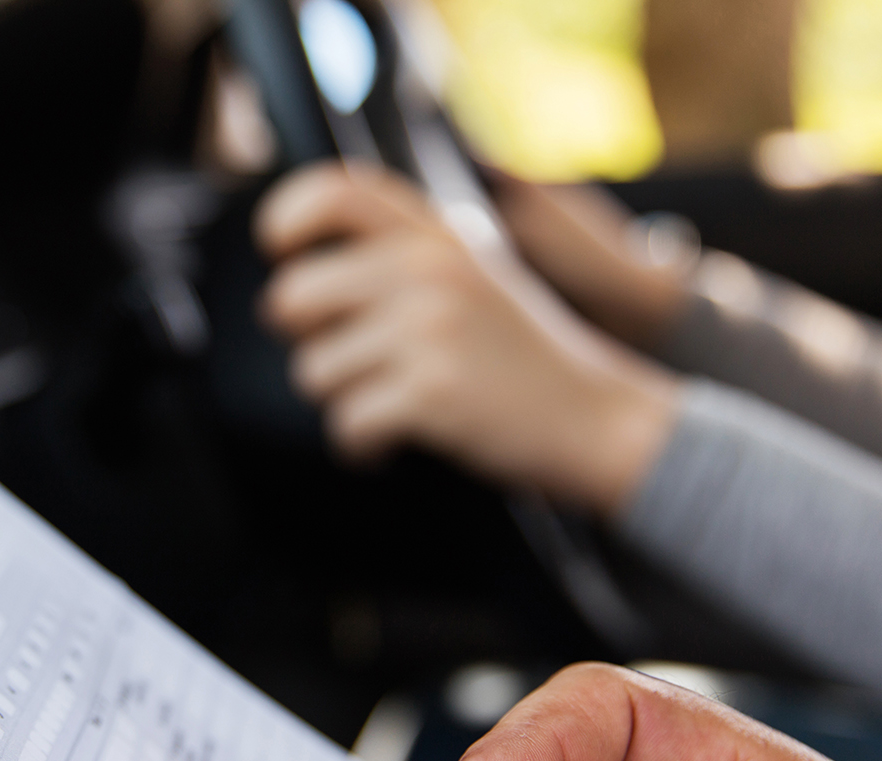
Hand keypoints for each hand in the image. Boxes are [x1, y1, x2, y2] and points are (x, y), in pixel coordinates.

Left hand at [254, 162, 677, 514]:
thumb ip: (401, 256)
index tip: (282, 254)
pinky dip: (363, 447)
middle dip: (310, 343)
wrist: (598, 419)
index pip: (333, 191)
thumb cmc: (526, 357)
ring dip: (344, 401)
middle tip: (353, 364)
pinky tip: (398, 440)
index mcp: (436, 235)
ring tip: (396, 402)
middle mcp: (428, 271)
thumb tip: (302, 271)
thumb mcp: (475, 275)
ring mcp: (427, 330)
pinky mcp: (428, 392)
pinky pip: (345, 425)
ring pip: (312, 372)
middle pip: (293, 298)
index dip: (285, 220)